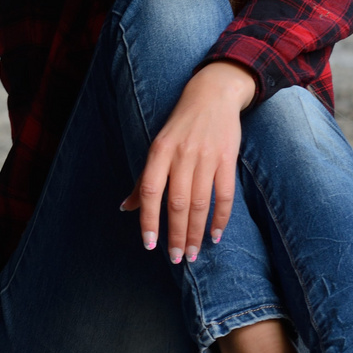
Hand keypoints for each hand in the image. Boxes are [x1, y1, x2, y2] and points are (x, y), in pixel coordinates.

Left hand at [120, 61, 255, 262]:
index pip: (151, 191)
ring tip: (193, 253)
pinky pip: (224, 194)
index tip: (149, 244)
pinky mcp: (227, 159)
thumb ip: (144, 179)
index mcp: (159, 152)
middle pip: (177, 202)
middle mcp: (181, 155)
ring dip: (196, 231)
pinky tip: (215, 234)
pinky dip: (221, 217)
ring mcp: (206, 157)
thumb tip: (125, 208)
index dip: (149, 219)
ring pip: (200, 203)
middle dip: (176, 234)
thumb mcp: (158, 146)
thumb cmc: (180, 125)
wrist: (213, 94)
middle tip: (177, 258)